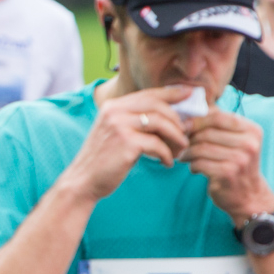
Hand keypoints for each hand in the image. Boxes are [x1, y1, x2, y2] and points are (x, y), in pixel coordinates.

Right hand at [61, 85, 193, 202]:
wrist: (84, 180)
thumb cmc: (104, 159)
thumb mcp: (116, 132)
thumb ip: (136, 120)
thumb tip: (171, 115)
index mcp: (112, 106)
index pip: (147, 94)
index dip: (171, 93)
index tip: (189, 94)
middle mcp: (114, 112)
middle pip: (157, 105)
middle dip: (177, 119)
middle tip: (186, 133)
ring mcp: (119, 126)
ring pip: (160, 122)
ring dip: (176, 137)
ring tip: (181, 148)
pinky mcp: (126, 143)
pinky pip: (157, 144)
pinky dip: (167, 154)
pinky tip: (167, 163)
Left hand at [184, 109, 273, 226]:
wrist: (248, 196)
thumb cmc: (236, 164)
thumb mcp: (236, 142)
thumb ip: (219, 125)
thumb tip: (190, 110)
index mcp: (252, 131)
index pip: (218, 117)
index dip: (197, 121)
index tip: (184, 128)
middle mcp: (249, 144)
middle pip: (206, 133)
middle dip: (189, 138)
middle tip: (182, 144)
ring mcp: (240, 159)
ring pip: (200, 148)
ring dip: (188, 153)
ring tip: (185, 157)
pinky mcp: (228, 174)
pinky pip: (199, 163)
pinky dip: (192, 165)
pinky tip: (194, 168)